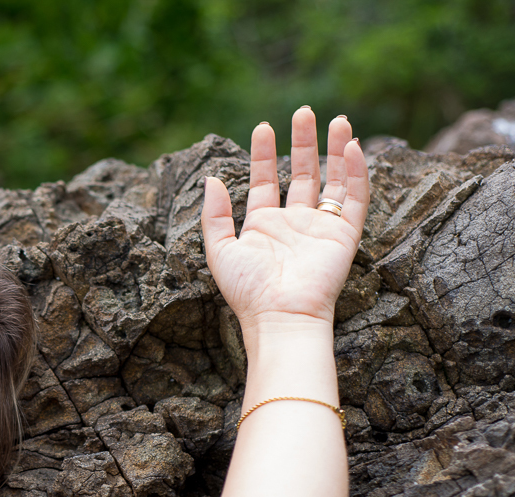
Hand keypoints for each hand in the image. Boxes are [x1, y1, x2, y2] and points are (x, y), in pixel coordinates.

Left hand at [200, 108, 368, 342]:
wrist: (280, 316)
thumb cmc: (247, 291)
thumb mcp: (219, 250)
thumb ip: (214, 215)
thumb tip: (211, 179)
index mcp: (263, 225)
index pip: (266, 181)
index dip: (263, 154)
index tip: (262, 126)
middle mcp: (293, 223)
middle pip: (302, 173)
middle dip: (302, 142)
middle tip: (303, 111)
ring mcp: (321, 228)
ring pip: (332, 180)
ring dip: (334, 149)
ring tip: (335, 119)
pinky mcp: (345, 235)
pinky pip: (355, 199)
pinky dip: (356, 173)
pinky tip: (352, 146)